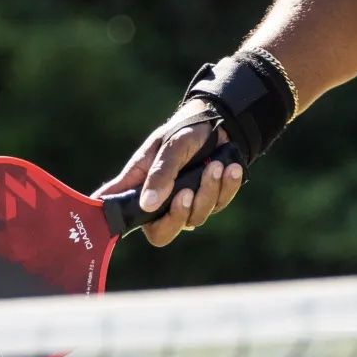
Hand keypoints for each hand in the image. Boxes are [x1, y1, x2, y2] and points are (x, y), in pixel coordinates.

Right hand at [96, 104, 245, 245]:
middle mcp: (161, 204)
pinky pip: (219, 204)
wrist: (215, 123)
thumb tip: (147, 204)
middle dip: (178, 214)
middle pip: (163, 234)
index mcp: (141, 189)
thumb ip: (160, 174)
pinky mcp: (211, 201)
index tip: (142, 213)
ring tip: (215, 165)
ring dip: (207, 190)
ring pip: (196, 217)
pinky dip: (226, 186)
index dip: (125, 225)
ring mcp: (187, 205)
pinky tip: (230, 168)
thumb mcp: (169, 147)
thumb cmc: (182, 132)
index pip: (126, 217)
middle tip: (187, 192)